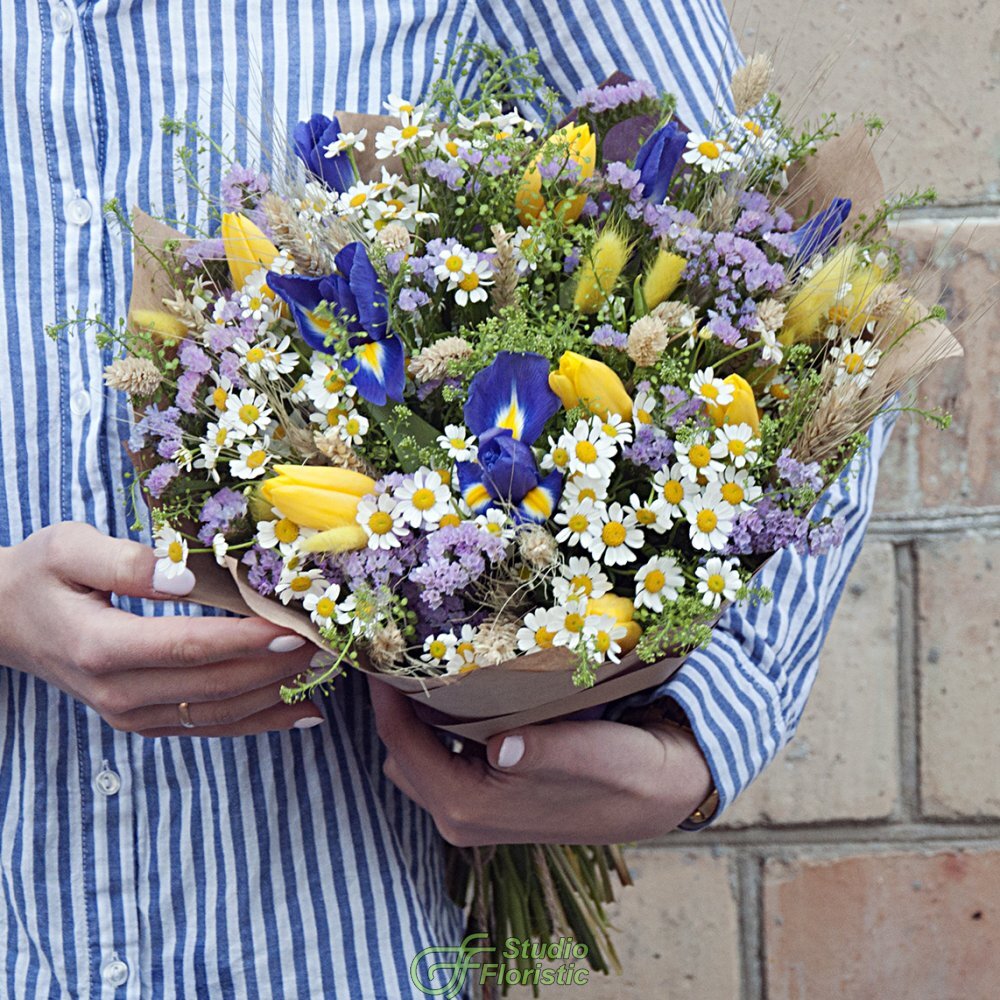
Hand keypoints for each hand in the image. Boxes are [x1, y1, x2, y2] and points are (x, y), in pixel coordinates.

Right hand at [0, 523, 324, 735]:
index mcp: (100, 647)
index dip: (244, 640)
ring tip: (323, 669)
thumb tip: (185, 577)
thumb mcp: (70, 548)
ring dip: (276, 695)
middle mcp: (117, 693)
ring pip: (218, 713)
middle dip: (275, 666)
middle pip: (212, 684)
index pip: (187, 646)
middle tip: (324, 643)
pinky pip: (209, 728)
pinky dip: (260, 723)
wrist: (5, 621)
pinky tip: (303, 713)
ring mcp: (130, 714)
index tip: (293, 627)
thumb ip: (126, 562)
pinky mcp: (144, 722)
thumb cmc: (42, 574)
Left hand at [369, 677, 712, 845]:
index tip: (373, 647)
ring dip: (413, 714)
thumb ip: (542, 750)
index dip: (382, 695)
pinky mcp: (487, 797)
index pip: (401, 743)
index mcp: (470, 807)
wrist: (659, 793)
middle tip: (396, 648)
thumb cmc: (625, 772)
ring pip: (417, 754)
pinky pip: (440, 757)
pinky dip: (436, 724)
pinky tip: (455, 688)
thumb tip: (502, 745)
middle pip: (399, 750)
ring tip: (421, 661)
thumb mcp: (589, 754)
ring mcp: (472, 809)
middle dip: (392, 703)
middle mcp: (460, 815)